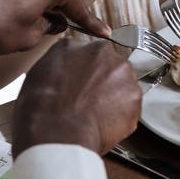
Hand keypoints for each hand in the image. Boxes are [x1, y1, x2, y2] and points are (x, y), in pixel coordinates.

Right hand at [12, 39, 141, 157]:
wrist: (57, 131)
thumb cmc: (44, 105)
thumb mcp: (45, 65)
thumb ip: (66, 57)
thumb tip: (69, 62)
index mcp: (90, 47)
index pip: (96, 56)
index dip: (88, 72)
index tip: (83, 83)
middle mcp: (112, 57)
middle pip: (113, 70)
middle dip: (104, 84)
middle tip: (89, 101)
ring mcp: (126, 79)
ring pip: (124, 88)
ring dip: (114, 99)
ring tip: (95, 114)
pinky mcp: (135, 102)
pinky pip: (130, 108)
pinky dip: (120, 117)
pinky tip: (103, 123)